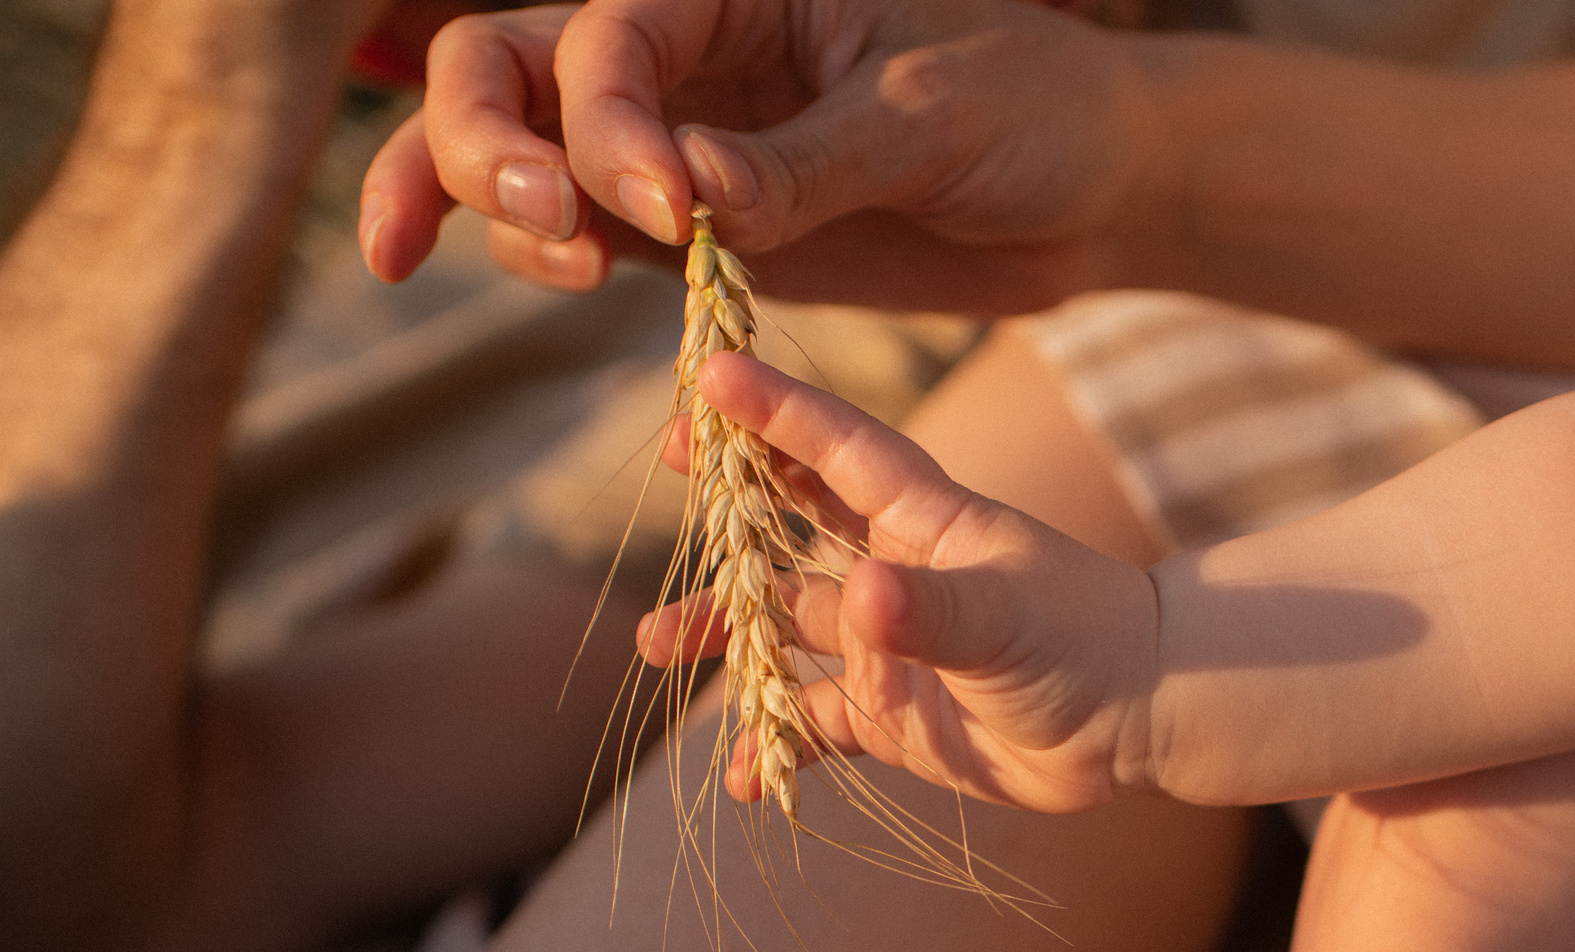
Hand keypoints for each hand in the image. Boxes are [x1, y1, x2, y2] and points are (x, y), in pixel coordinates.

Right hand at [358, 0, 1162, 306]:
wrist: (1092, 189)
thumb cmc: (1032, 108)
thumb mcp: (930, 117)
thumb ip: (807, 164)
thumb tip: (686, 204)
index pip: (607, 39)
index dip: (606, 123)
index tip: (672, 208)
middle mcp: (684, 59)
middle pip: (506, 71)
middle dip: (482, 142)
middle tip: (546, 223)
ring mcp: (678, 146)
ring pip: (523, 158)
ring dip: (508, 214)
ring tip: (577, 270)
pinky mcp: (700, 235)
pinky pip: (589, 239)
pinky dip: (552, 262)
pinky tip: (574, 288)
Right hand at [635, 353, 1162, 811]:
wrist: (1139, 722)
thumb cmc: (1086, 641)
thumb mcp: (1006, 617)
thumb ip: (931, 612)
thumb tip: (859, 599)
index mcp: (924, 522)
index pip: (836, 449)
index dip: (776, 409)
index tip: (710, 372)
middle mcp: (893, 573)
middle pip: (793, 521)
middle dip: (731, 496)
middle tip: (667, 466)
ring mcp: (888, 645)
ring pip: (784, 627)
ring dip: (726, 632)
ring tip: (656, 643)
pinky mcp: (892, 716)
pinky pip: (815, 726)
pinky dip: (776, 745)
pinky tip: (742, 774)